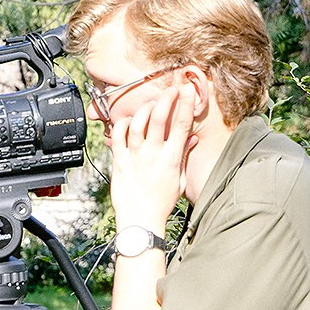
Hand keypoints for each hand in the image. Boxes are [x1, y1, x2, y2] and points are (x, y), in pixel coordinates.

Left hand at [107, 83, 194, 233]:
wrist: (140, 219)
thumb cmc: (161, 202)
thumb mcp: (180, 180)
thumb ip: (184, 157)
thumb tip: (191, 138)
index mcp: (172, 158)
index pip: (181, 124)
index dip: (185, 103)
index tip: (188, 89)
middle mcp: (153, 154)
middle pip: (160, 117)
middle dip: (167, 98)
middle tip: (171, 90)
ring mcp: (135, 156)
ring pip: (138, 123)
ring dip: (145, 109)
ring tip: (151, 104)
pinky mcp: (119, 161)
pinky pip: (118, 136)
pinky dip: (123, 123)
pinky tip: (129, 121)